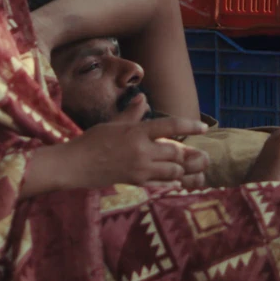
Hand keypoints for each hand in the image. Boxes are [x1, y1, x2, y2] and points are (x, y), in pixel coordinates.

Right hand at [24, 95, 206, 193]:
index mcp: (137, 131)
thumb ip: (131, 112)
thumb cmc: (92, 141)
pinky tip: (176, 179)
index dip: (190, 126)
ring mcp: (139, 168)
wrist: (75, 165)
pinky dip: (171, 180)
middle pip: (176, 152)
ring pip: (173, 170)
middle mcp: (141, 150)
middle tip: (199, 154)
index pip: (170, 126)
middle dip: (189, 153)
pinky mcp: (135, 181)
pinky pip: (161, 182)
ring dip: (182, 168)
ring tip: (188, 166)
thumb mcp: (113, 123)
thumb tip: (142, 98)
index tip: (204, 127)